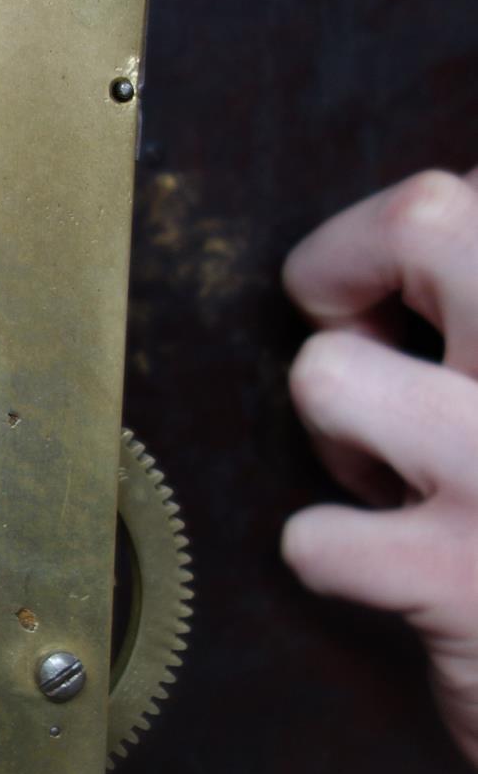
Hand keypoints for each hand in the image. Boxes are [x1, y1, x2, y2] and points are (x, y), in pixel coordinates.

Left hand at [282, 167, 477, 767]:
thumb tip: (446, 202)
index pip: (475, 195)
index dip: (416, 236)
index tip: (417, 290)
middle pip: (420, 220)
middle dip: (346, 272)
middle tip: (368, 337)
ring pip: (331, 375)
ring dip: (338, 427)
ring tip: (399, 472)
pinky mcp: (453, 578)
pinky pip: (313, 534)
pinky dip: (332, 555)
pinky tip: (402, 574)